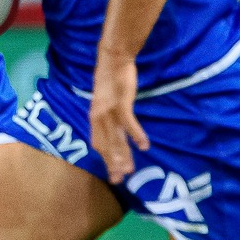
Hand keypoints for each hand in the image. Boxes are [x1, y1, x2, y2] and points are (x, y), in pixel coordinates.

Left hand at [87, 49, 148, 183]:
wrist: (113, 59)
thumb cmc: (111, 80)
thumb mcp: (104, 101)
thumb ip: (106, 116)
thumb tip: (112, 130)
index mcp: (94, 117)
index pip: (98, 144)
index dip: (105, 160)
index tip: (113, 174)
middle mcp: (99, 117)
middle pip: (106, 145)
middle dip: (113, 164)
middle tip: (119, 180)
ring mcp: (109, 111)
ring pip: (116, 138)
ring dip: (123, 155)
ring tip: (130, 169)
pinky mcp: (121, 103)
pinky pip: (129, 124)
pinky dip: (136, 136)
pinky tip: (144, 146)